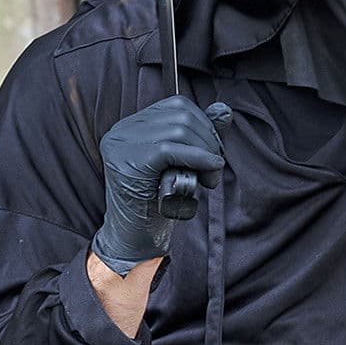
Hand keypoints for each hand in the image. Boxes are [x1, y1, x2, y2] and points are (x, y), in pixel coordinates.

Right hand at [93, 96, 232, 270]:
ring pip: (179, 130)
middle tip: (215, 168)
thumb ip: (199, 137)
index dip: (204, 124)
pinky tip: (208, 173)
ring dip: (206, 152)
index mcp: (130, 127)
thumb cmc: (158, 203)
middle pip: (180, 115)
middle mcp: (121, 131)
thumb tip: (224, 110)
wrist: (135, 239)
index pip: (176, 105)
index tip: (213, 151)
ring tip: (210, 177)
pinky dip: (198, 159)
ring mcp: (122, 145)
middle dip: (209, 139)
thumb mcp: (181, 164)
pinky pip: (172, 149)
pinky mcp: (130, 162)